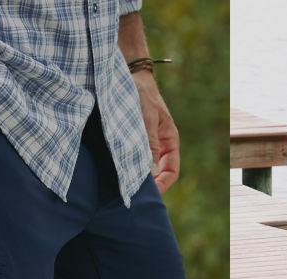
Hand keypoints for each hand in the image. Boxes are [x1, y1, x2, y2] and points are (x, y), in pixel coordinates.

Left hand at [132, 70, 179, 193]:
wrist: (130, 76)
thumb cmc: (142, 94)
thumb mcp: (148, 117)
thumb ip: (149, 142)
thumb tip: (150, 170)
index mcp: (170, 141)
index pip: (172, 171)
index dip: (162, 185)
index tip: (149, 194)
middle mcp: (159, 145)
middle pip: (157, 173)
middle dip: (148, 184)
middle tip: (132, 194)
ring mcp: (146, 143)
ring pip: (144, 167)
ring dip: (135, 175)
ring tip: (122, 184)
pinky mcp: (132, 139)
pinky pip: (132, 157)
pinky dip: (126, 165)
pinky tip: (115, 170)